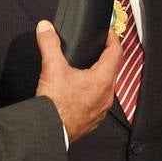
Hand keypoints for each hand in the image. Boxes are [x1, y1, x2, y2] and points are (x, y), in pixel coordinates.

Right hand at [35, 20, 121, 143]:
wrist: (48, 131)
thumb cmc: (55, 106)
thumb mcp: (51, 67)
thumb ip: (49, 43)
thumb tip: (45, 28)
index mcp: (102, 80)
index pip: (116, 53)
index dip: (113, 39)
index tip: (109, 34)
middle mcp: (106, 96)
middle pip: (112, 70)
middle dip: (106, 57)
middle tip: (99, 48)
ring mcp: (101, 110)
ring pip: (105, 88)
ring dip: (99, 77)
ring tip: (88, 69)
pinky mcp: (92, 120)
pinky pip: (97, 102)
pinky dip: (92, 94)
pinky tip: (80, 93)